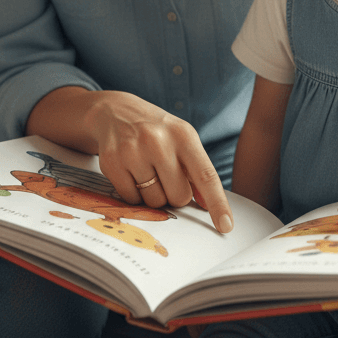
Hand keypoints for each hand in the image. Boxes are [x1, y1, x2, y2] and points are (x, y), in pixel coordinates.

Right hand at [85, 91, 233, 233]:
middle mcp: (158, 141)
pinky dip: (134, 194)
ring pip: (154, 201)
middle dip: (176, 194)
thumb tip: (207, 205)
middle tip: (167, 176)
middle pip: (178, 196)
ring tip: (148, 171)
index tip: (226, 226)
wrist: (116, 111)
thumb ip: (197, 171)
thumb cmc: (157, 131)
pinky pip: (131, 200)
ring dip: (154, 195)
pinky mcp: (111, 163)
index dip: (217, 203)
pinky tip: (132, 172)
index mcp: (184, 135)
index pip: (206, 176)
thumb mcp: (182, 139)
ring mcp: (133, 151)